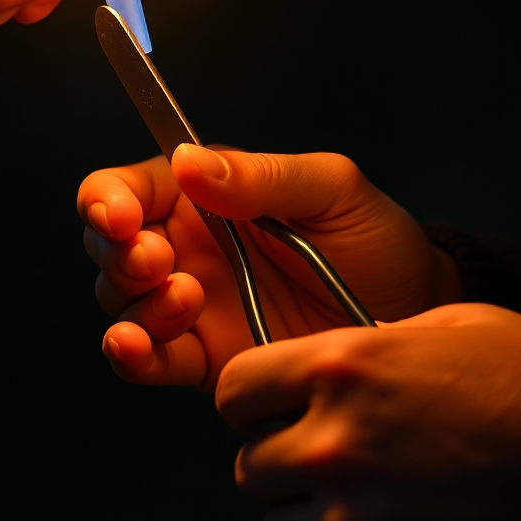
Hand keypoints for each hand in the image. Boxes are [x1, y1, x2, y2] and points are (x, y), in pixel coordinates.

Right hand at [77, 145, 460, 388]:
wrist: (413, 314)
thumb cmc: (374, 238)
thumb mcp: (330, 188)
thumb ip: (260, 175)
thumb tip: (187, 161)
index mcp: (208, 195)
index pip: (129, 187)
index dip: (107, 199)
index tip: (122, 217)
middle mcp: (189, 246)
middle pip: (109, 245)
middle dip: (118, 253)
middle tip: (159, 261)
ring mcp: (193, 304)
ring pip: (120, 301)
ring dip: (134, 303)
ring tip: (187, 299)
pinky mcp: (206, 357)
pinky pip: (148, 359)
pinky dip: (131, 355)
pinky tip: (141, 348)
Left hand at [216, 304, 520, 520]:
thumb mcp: (449, 326)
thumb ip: (372, 343)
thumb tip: (335, 362)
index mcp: (344, 369)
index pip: (233, 389)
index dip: (251, 396)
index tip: (271, 401)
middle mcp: (336, 447)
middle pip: (248, 467)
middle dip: (279, 456)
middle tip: (327, 449)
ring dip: (311, 512)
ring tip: (367, 493)